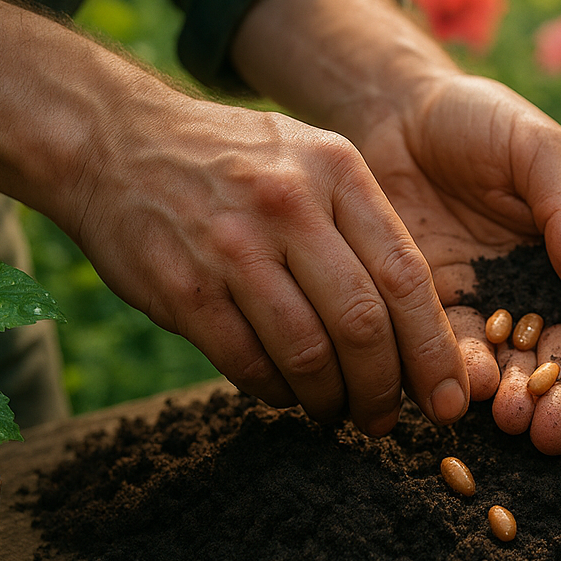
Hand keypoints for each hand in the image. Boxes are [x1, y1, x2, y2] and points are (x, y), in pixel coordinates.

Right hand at [65, 95, 470, 435]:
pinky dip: (274, 392)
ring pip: (307, 353)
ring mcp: (233, 247)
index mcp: (337, 170)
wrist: (113, 140)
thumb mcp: (308, 159)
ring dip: (329, 400)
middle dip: (383, 389)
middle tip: (385, 419)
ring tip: (334, 411)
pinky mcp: (184, 288)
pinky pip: (248, 363)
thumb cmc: (230, 161)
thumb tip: (417, 320)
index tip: (447, 398)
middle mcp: (289, 205)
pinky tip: (283, 393)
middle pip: (362, 323)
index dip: (432, 348)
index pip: (405, 275)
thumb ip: (361, 224)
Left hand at [353, 73, 560, 453]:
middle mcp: (542, 283)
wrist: (394, 111)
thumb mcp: (534, 146)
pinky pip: (451, 351)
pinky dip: (459, 376)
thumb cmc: (478, 119)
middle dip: (560, 397)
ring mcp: (489, 301)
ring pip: (511, 365)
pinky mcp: (436, 309)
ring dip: (514, 398)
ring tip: (508, 417)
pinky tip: (459, 390)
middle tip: (549, 430)